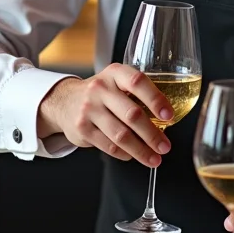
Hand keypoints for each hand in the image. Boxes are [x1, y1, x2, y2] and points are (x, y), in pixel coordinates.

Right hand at [36, 63, 171, 165]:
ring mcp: (89, 109)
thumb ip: (138, 94)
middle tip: (165, 147)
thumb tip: (167, 120)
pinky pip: (109, 146)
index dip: (156, 99)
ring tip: (154, 159)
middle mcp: (100, 88)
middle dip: (152, 134)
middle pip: (132, 114)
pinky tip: (133, 155)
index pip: (138, 82)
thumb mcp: (117, 82)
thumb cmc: (101, 93)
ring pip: (121, 135)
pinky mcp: (82, 128)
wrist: (64, 101)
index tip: (169, 116)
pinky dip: (125, 154)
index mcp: (115, 73)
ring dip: (141, 150)